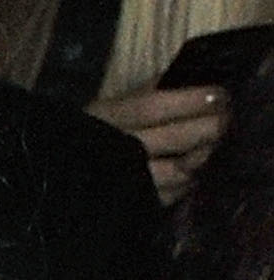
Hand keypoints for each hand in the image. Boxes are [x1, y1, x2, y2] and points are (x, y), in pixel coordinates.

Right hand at [91, 81, 228, 204]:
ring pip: (179, 172)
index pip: (154, 107)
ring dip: (201, 158)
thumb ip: (141, 93)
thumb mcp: (104, 108)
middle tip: (225, 121)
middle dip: (207, 129)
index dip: (190, 101)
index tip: (219, 95)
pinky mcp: (134, 205)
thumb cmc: (82, 135)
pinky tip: (189, 173)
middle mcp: (119, 151)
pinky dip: (186, 183)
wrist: (53, 180)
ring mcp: (127, 181)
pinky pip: (171, 195)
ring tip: (209, 148)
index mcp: (109, 119)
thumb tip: (183, 74)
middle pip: (175, 140)